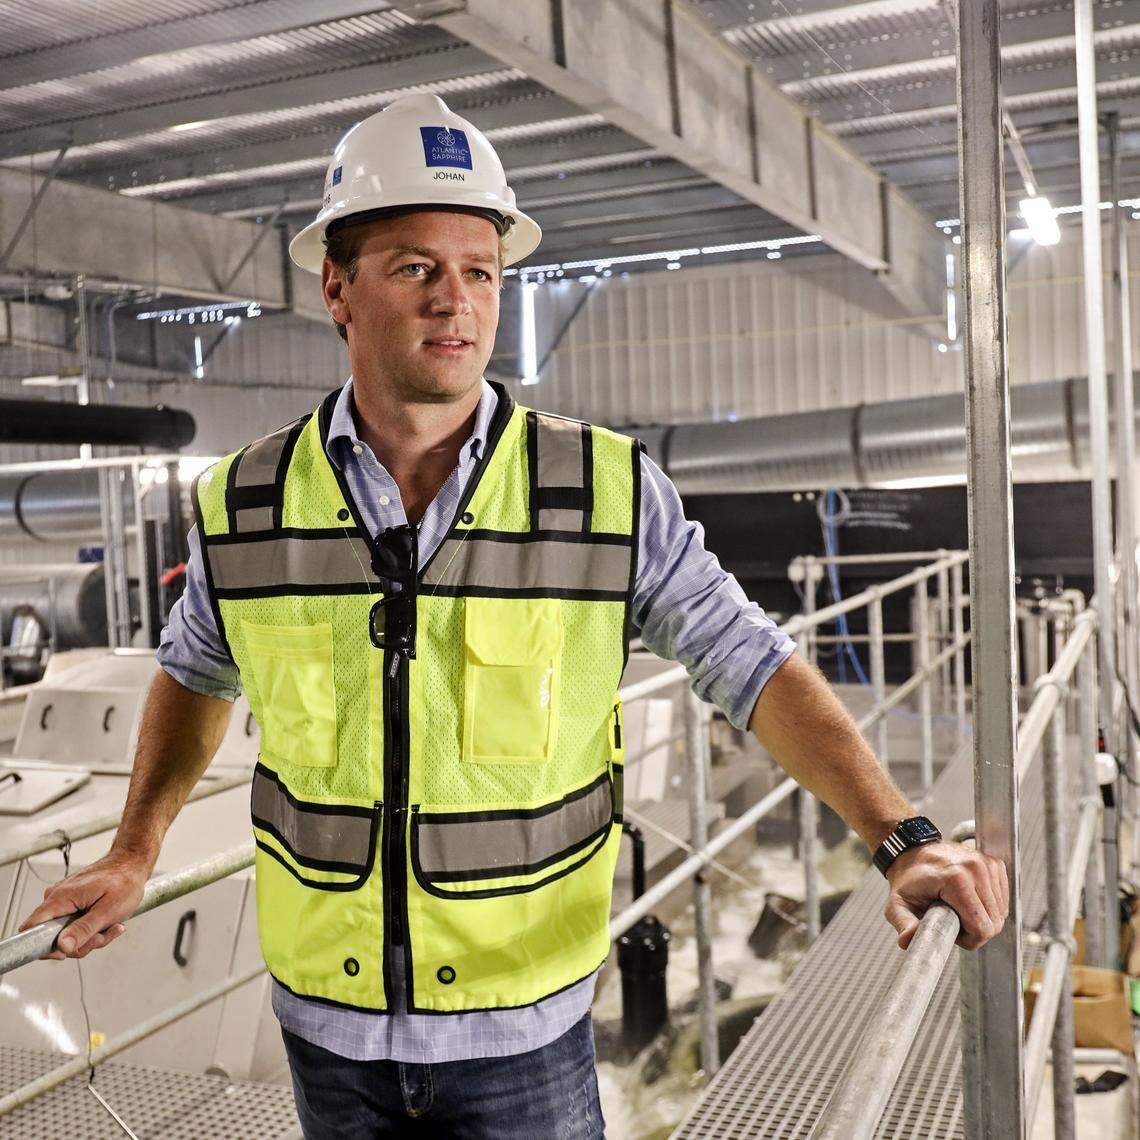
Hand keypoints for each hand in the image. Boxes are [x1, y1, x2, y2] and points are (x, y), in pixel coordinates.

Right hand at [17, 851, 151, 959]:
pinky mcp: (72, 902)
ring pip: (67, 933)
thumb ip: (83, 930)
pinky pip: (75, 924)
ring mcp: (64, 900)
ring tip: (111, 926)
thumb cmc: (124, 881)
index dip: (43, 948)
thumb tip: (61, 947)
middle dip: (80, 943)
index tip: (64, 953)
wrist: (132, 863)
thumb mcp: (108, 910)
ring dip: (91, 937)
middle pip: (54, 937)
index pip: (31, 929)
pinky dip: (92, 928)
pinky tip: (109, 923)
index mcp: (61, 897)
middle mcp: (57, 897)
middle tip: (102, 935)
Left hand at [883, 841, 1008, 950]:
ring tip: (959, 908)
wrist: (913, 852)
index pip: (982, 928)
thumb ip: (904, 924)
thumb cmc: (908, 879)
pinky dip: (989, 906)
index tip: (952, 930)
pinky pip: (1002, 900)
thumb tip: (907, 941)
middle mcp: (975, 869)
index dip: (968, 940)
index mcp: (955, 879)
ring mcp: (987, 864)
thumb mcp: (898, 904)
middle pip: (994, 923)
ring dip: (983, 918)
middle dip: (976, 931)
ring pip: (1001, 913)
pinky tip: (970, 899)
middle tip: (954, 920)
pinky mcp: (994, 864)